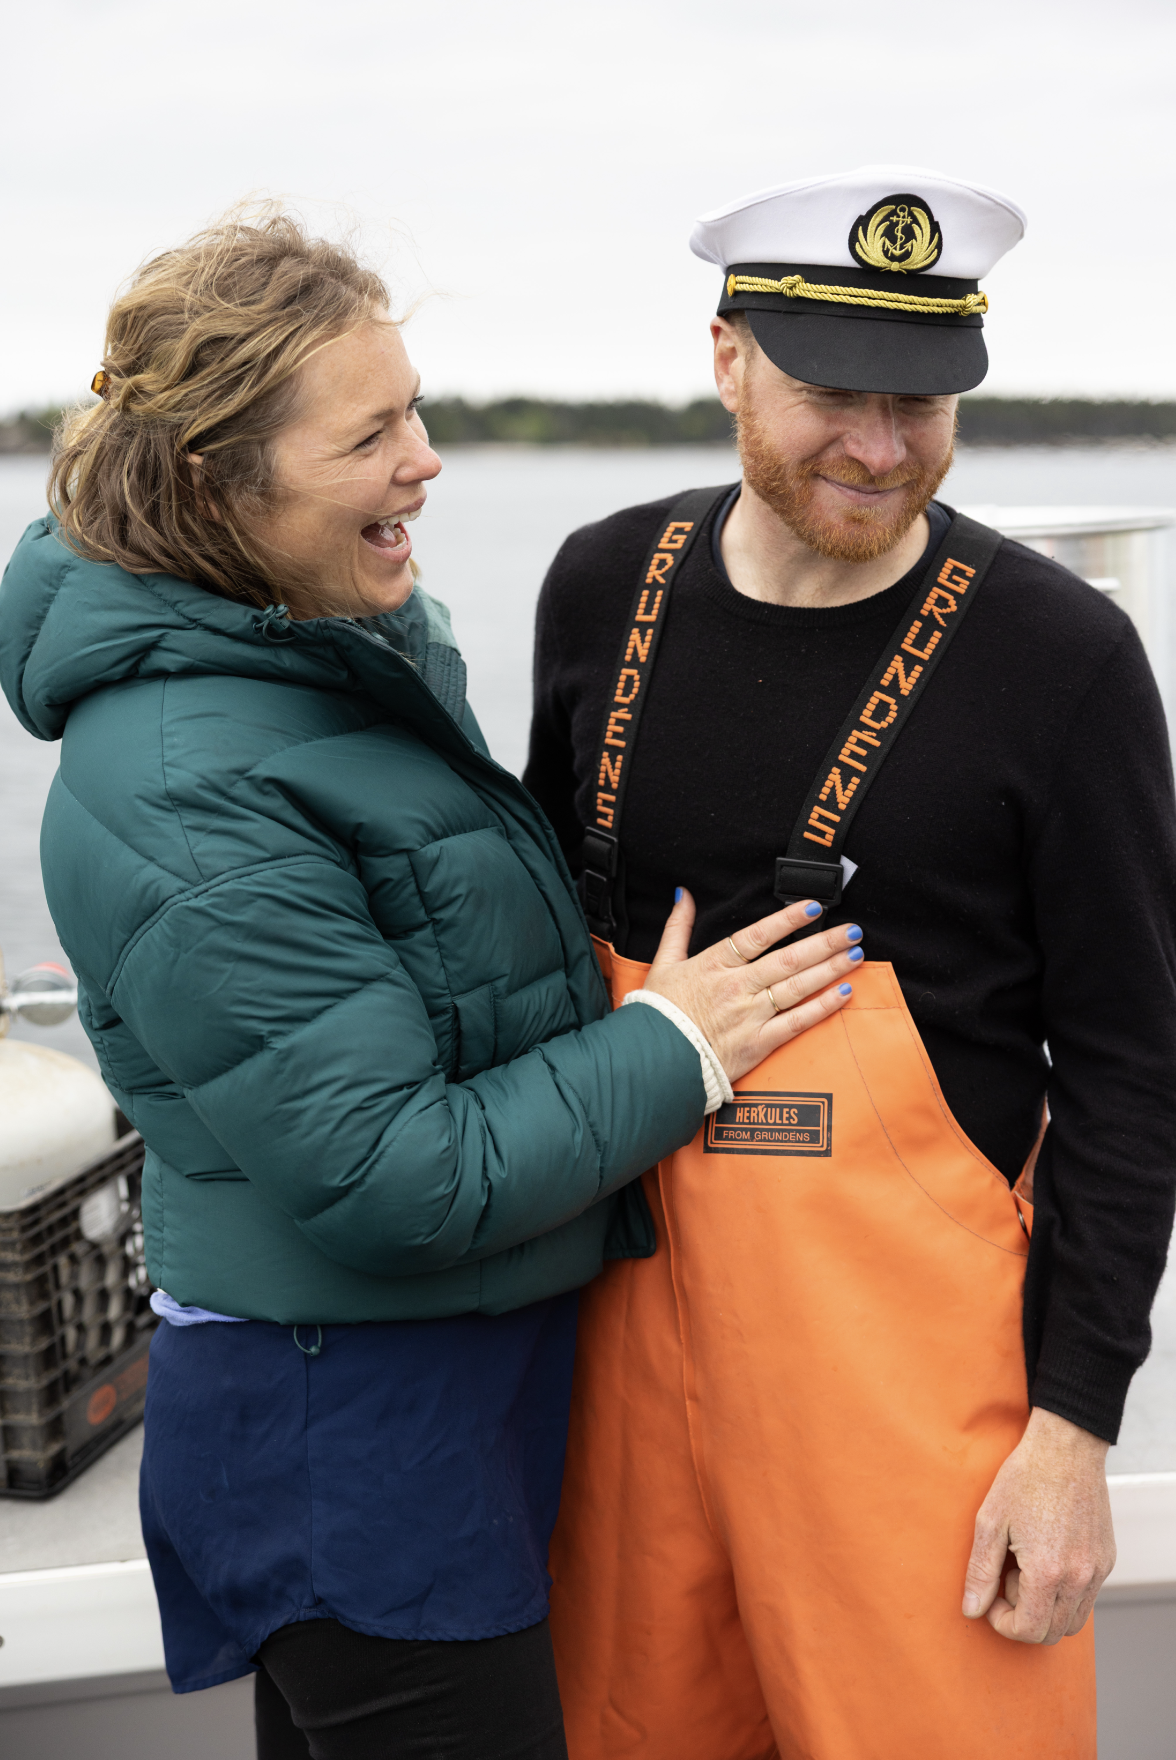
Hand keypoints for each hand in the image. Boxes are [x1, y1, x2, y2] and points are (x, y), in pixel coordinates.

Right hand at [642, 888, 860, 1084]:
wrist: (654, 1062)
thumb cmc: (659, 1014)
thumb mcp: (663, 963)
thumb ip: (677, 927)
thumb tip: (682, 895)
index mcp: (714, 965)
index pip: (758, 936)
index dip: (787, 920)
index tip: (813, 908)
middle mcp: (737, 988)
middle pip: (788, 960)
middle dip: (824, 943)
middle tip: (851, 930)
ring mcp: (750, 1016)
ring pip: (797, 987)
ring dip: (830, 969)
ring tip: (854, 955)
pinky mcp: (758, 1043)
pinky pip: (797, 1023)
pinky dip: (822, 1007)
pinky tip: (842, 993)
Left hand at [962, 1407, 1114, 1643]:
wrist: (1066, 1448)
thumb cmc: (1025, 1477)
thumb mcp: (990, 1521)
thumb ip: (980, 1571)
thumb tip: (972, 1609)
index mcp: (1048, 1572)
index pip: (1029, 1630)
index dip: (1003, 1623)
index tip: (990, 1598)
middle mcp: (1079, 1577)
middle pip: (1052, 1632)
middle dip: (1023, 1617)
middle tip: (1006, 1578)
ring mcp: (1097, 1570)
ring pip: (1073, 1620)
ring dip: (1045, 1609)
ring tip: (1025, 1568)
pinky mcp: (1106, 1560)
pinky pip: (1087, 1597)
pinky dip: (1064, 1594)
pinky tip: (1046, 1558)